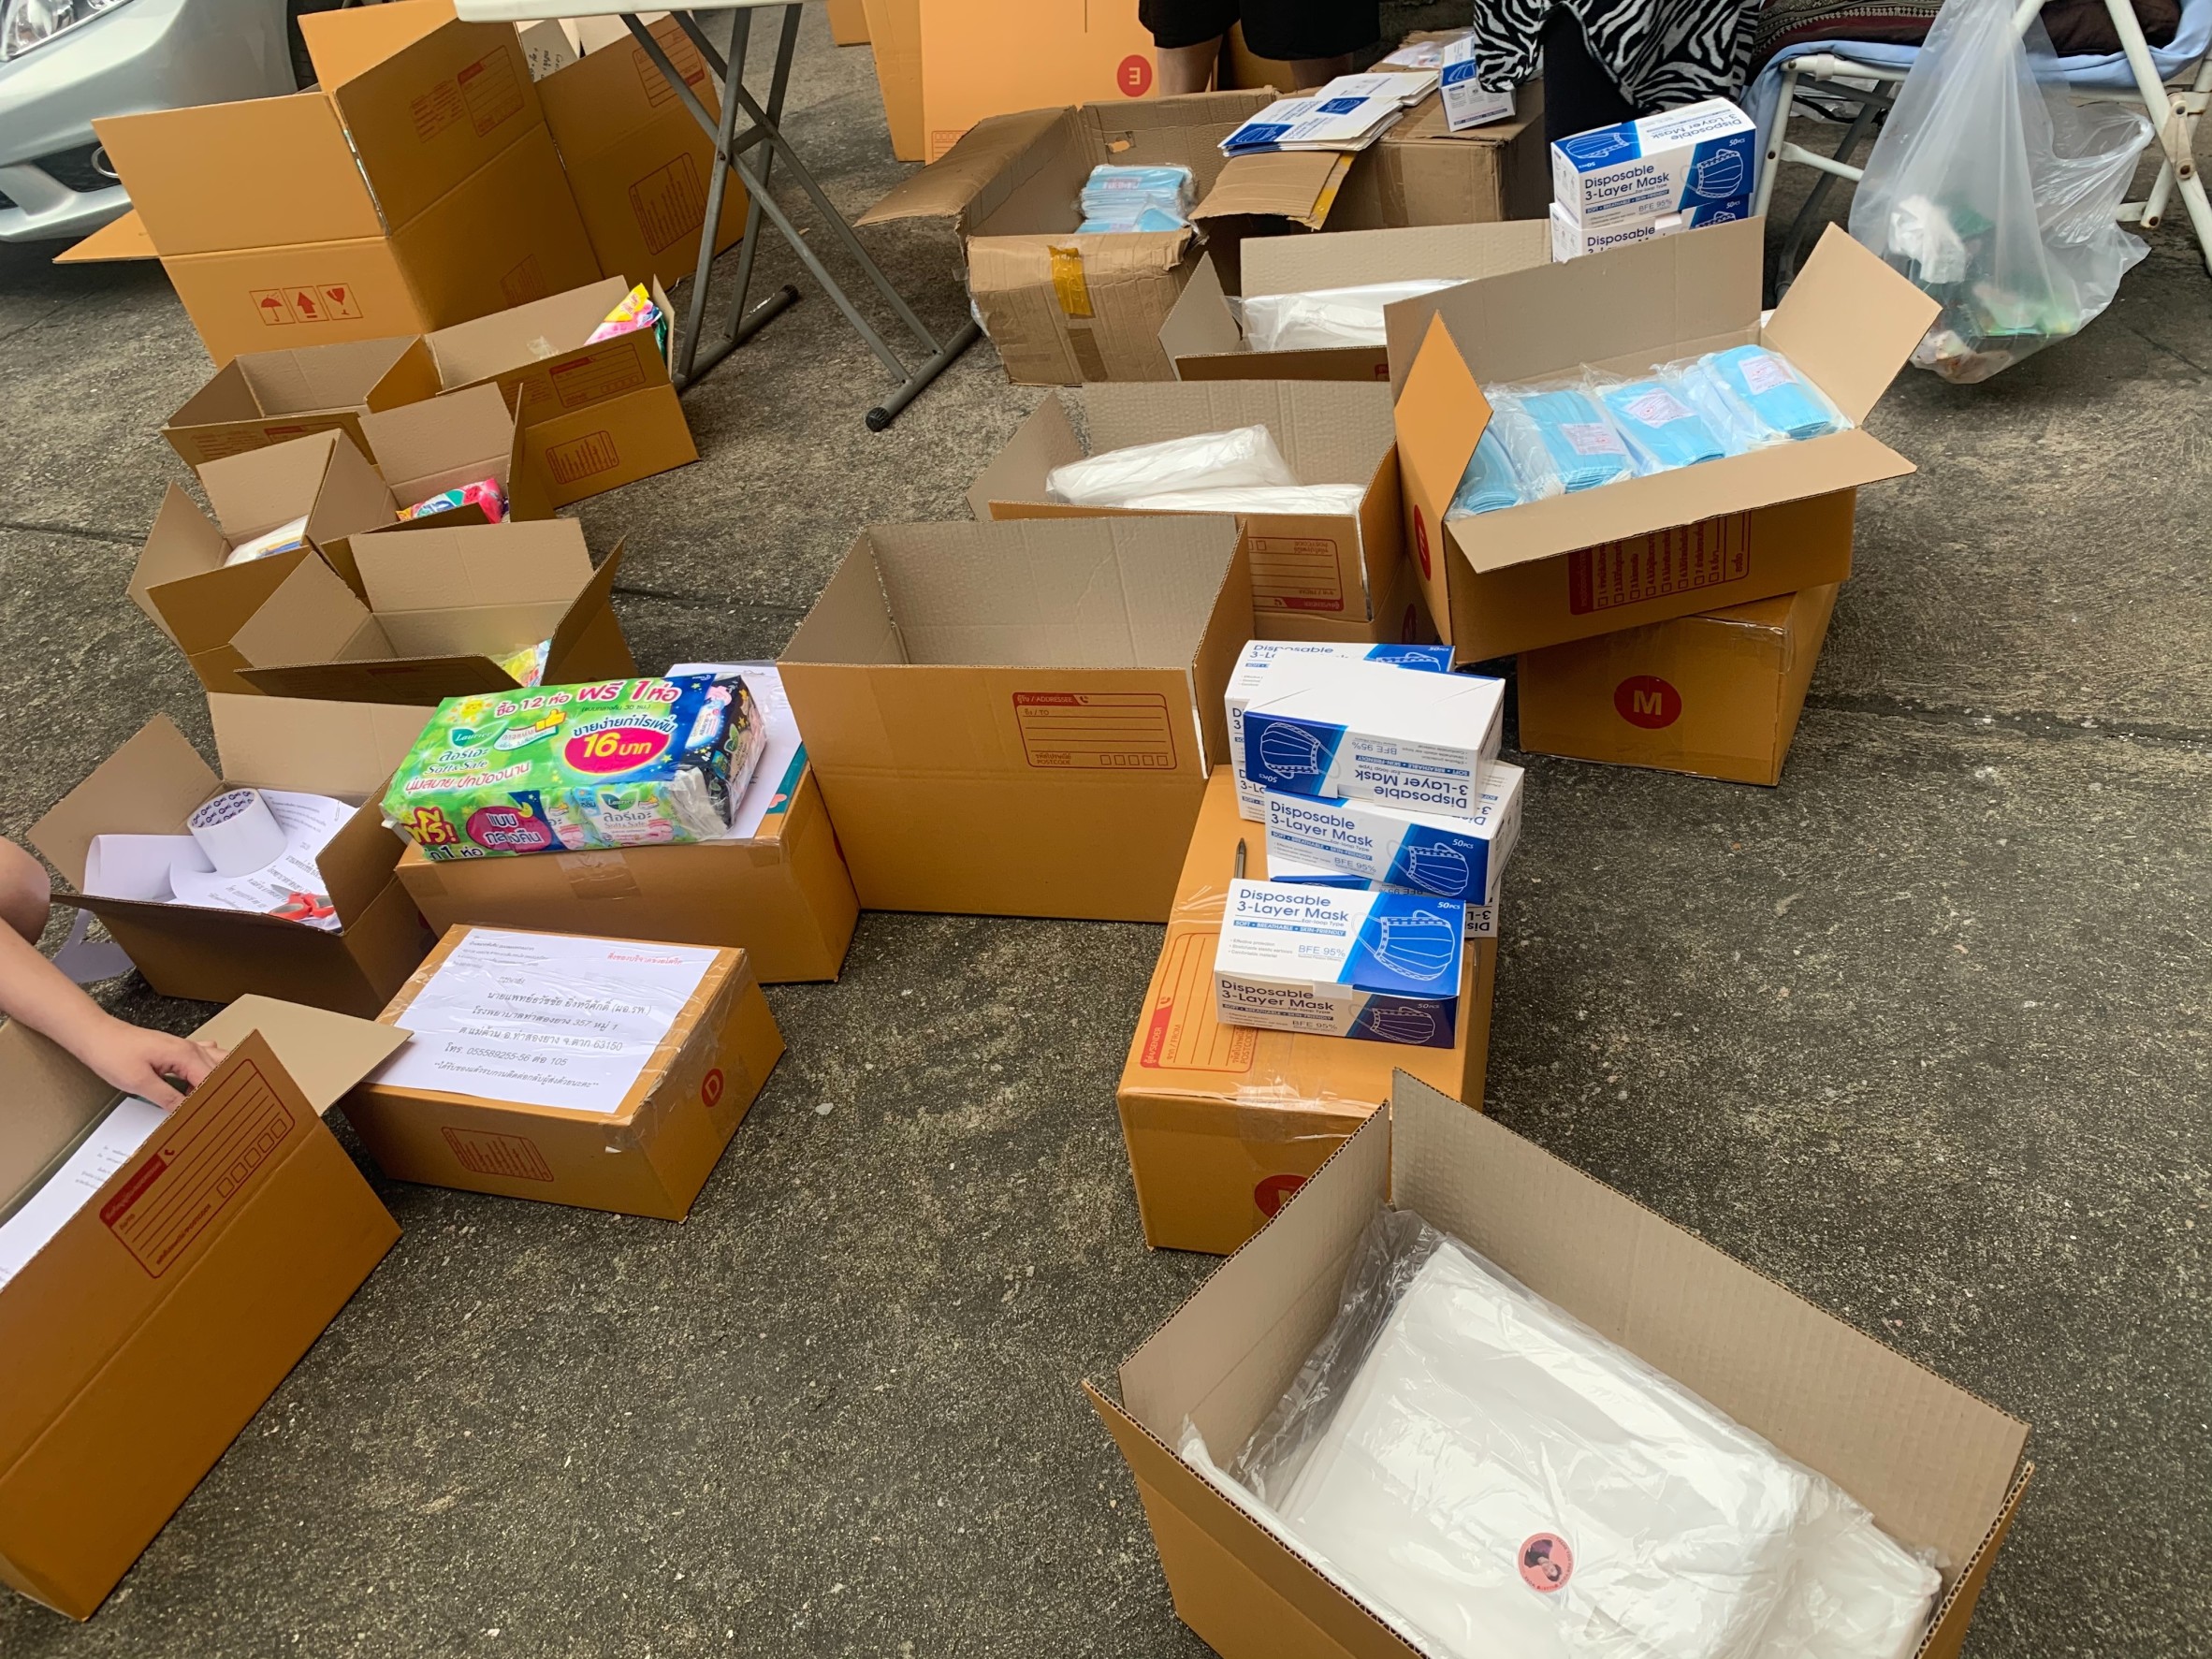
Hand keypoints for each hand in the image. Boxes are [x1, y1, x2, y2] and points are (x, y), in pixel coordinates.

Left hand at [81, 1019, 225, 1110]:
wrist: (96, 1035)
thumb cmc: (112, 1052)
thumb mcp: (138, 1082)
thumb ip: (166, 1098)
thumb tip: (186, 1111)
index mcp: (185, 1054)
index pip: (212, 1082)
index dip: (212, 1101)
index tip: (209, 1117)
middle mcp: (189, 1048)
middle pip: (219, 1073)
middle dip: (217, 1092)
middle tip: (209, 1113)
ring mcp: (184, 1047)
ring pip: (215, 1064)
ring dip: (214, 1082)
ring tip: (206, 1101)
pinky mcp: (175, 1050)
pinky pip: (202, 1060)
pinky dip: (206, 1072)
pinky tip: (198, 1083)